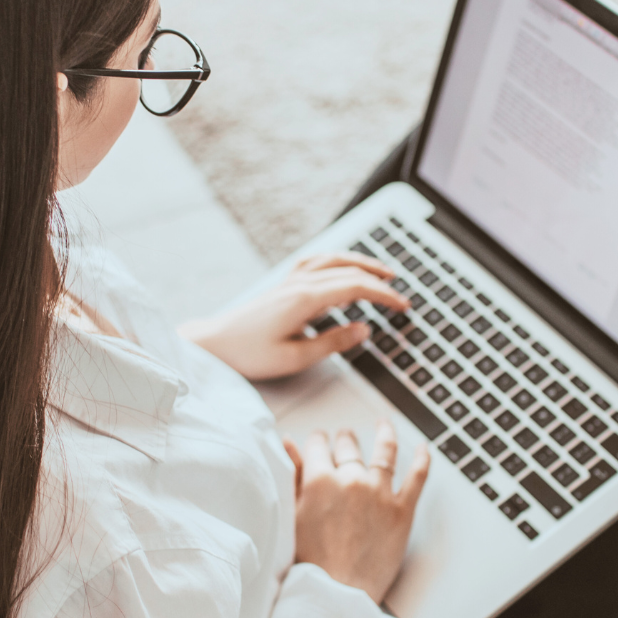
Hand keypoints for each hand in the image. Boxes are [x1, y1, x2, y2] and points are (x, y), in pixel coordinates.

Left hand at [179, 253, 410, 380]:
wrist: (214, 344)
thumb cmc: (249, 354)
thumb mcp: (295, 357)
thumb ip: (333, 343)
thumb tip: (364, 329)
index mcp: (305, 299)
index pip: (356, 287)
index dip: (384, 295)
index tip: (403, 306)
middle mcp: (299, 283)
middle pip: (349, 270)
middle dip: (379, 279)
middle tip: (401, 293)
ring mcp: (290, 280)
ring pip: (333, 260)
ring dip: (361, 262)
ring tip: (382, 272)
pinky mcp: (283, 284)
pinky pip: (316, 262)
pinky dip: (337, 260)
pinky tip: (343, 266)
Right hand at [285, 420, 430, 603]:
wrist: (336, 594)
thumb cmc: (309, 562)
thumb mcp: (291, 515)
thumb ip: (292, 476)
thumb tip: (288, 444)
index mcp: (319, 480)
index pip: (318, 446)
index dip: (317, 441)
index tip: (318, 441)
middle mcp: (351, 479)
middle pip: (349, 447)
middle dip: (345, 439)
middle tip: (344, 437)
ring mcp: (380, 493)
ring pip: (385, 452)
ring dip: (384, 434)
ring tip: (384, 426)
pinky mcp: (402, 511)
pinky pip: (417, 477)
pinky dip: (423, 460)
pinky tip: (424, 449)